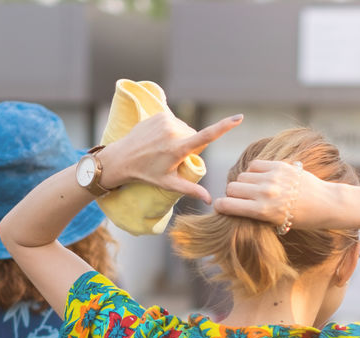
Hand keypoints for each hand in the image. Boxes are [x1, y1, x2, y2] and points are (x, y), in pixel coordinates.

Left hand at [97, 111, 242, 200]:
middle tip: (171, 158)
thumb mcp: (169, 184)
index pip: (207, 136)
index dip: (225, 127)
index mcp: (178, 148)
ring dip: (181, 138)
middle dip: (190, 146)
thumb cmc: (146, 174)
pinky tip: (159, 140)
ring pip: (185, 129)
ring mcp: (166, 120)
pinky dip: (172, 130)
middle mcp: (173, 131)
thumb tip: (211, 201)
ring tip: (163, 149)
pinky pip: (175, 122)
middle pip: (195, 136)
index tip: (239, 118)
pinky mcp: (160, 114)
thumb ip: (191, 190)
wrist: (121, 158)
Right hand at [214, 159, 337, 228]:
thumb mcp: (276, 223)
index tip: (222, 207)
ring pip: (243, 175)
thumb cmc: (302, 219)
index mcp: (263, 211)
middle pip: (232, 188)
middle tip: (241, 198)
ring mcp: (273, 178)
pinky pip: (255, 165)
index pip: (228, 205)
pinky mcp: (280, 166)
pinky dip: (254, 171)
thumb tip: (235, 205)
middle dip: (233, 194)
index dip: (221, 206)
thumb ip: (255, 213)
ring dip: (244, 182)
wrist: (326, 204)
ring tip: (254, 189)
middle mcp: (265, 193)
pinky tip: (262, 178)